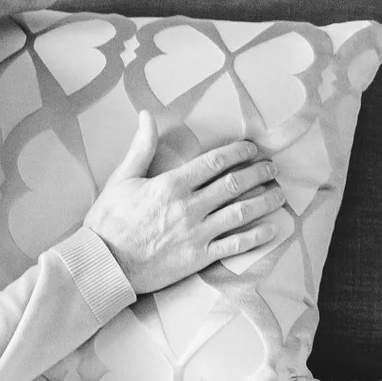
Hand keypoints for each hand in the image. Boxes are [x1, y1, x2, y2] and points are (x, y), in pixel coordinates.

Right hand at [84, 112, 286, 294]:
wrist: (102, 265)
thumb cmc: (108, 222)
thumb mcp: (121, 179)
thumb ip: (140, 147)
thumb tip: (147, 116)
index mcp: (171, 184)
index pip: (214, 161)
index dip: (239, 152)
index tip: (253, 148)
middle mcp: (189, 206)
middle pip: (234, 184)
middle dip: (258, 173)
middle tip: (272, 168)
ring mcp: (196, 233)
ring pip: (241, 212)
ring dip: (264, 201)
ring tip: (279, 194)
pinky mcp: (198, 258)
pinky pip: (234, 245)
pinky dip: (256, 236)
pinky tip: (271, 229)